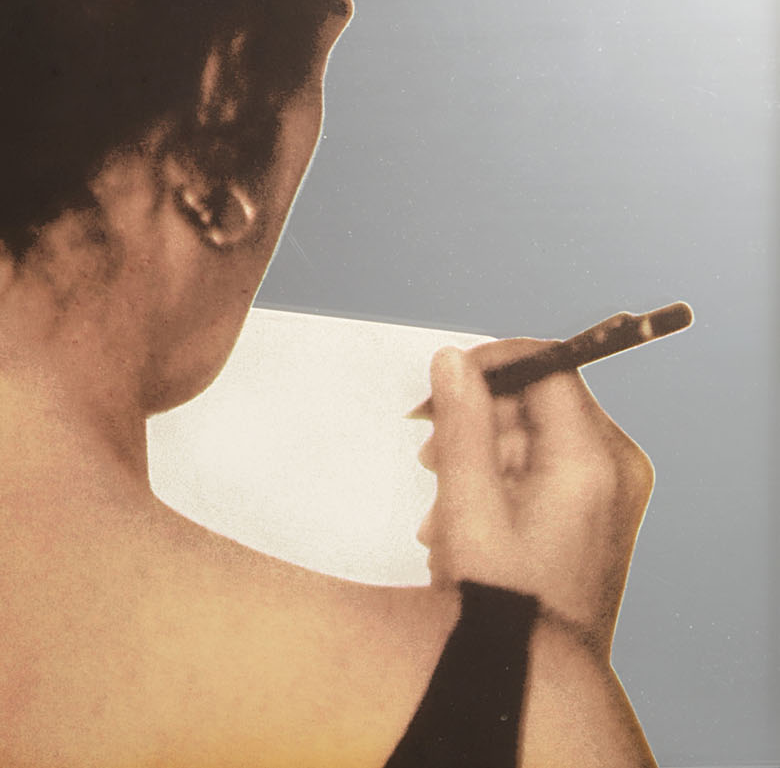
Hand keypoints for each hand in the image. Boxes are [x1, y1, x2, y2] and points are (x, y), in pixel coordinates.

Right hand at [418, 340, 653, 657]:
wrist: (540, 684)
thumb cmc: (501, 602)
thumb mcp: (469, 506)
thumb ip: (462, 424)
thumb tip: (453, 359)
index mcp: (591, 461)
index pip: (548, 369)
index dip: (492, 364)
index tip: (443, 380)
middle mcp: (617, 469)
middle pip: (543, 402)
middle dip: (480, 417)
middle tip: (427, 453)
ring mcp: (614, 495)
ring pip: (541, 436)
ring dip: (484, 452)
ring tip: (439, 502)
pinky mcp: (601, 516)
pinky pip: (552, 468)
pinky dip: (506, 478)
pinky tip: (464, 518)